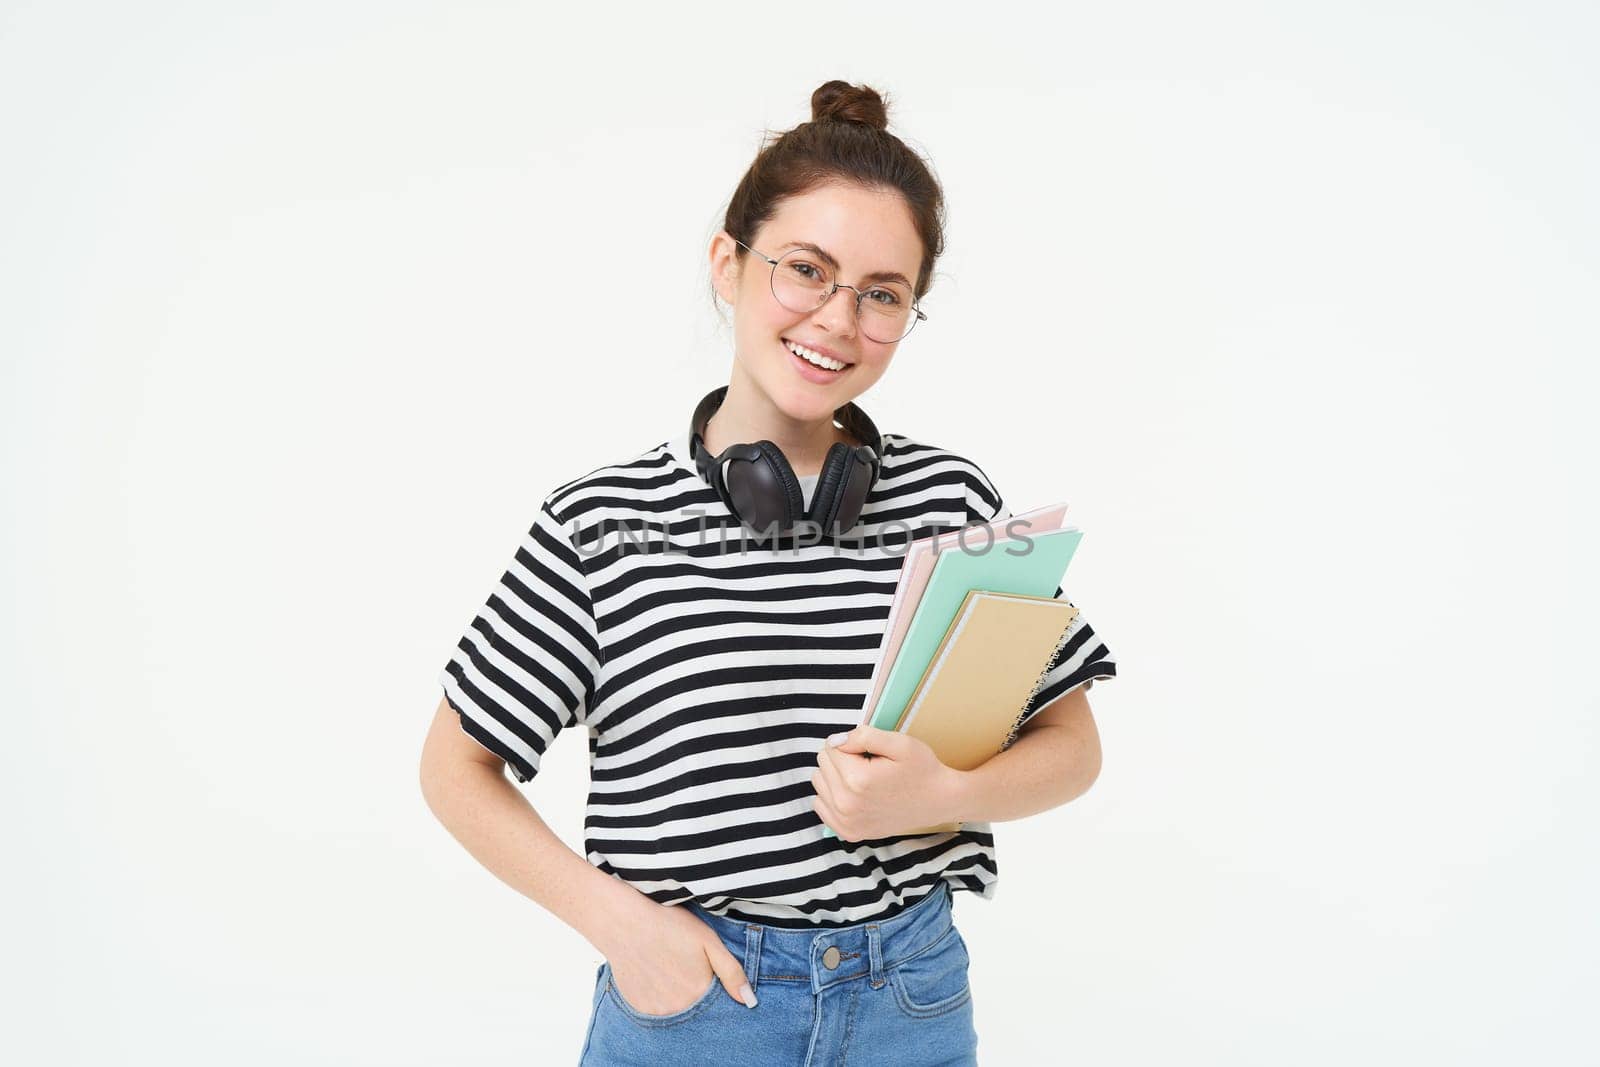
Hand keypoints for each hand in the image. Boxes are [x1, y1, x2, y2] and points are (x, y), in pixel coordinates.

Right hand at [600, 894, 756, 1014]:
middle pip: (697, 1009)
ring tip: (669, 967)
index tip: (705, 970)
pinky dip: (659, 998)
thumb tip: (749, 1001)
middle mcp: (679, 1008)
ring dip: (678, 997)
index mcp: (700, 993)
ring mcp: (657, 1011)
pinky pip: (656, 1011)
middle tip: (683, 965)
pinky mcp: (639, 1009)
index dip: (715, 988)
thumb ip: (731, 972)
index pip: (718, 1005)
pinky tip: (654, 973)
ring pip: (677, 1011)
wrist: (624, 921)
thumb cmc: (669, 925)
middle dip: (696, 993)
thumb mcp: (708, 941)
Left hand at [811, 725, 964, 839]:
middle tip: (870, 766)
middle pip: (822, 764)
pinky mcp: (848, 833)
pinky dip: (833, 796)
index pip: (830, 748)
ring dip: (836, 777)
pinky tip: (854, 794)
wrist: (939, 801)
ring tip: (863, 780)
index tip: (871, 754)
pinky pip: (821, 805)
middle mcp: (847, 804)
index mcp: (857, 780)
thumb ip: (862, 735)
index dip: (851, 745)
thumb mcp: (899, 742)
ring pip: (819, 783)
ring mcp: (846, 822)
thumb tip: (834, 741)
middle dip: (842, 759)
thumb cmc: (922, 769)